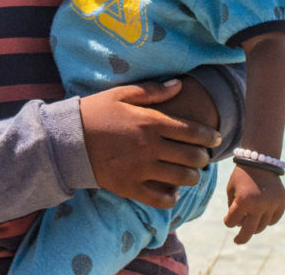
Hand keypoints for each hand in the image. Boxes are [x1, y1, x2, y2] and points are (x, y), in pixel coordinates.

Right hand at [79, 79, 222, 208]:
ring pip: (181, 179)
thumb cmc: (96, 111)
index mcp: (151, 122)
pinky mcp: (130, 187)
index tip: (216, 138)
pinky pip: (160, 198)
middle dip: (203, 158)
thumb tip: (180, 85)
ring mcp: (141, 169)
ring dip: (192, 177)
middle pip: (192, 157)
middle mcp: (150, 147)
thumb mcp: (122, 93)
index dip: (209, 136)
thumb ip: (153, 91)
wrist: (68, 139)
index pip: (192, 131)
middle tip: (202, 156)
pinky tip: (171, 190)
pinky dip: (171, 197)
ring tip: (190, 173)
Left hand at [223, 165, 284, 243]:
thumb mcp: (231, 190)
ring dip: (254, 226)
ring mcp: (272, 204)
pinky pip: (273, 220)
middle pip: (249, 231)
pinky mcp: (281, 203)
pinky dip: (266, 219)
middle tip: (237, 241)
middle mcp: (259, 204)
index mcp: (243, 200)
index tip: (227, 220)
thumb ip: (232, 208)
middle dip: (241, 238)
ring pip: (261, 226)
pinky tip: (261, 214)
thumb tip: (240, 226)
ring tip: (249, 222)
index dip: (227, 221)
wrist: (260, 160)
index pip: (232, 222)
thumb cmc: (242, 176)